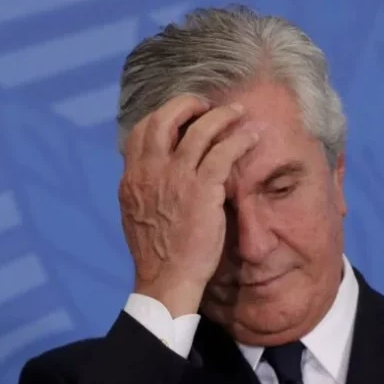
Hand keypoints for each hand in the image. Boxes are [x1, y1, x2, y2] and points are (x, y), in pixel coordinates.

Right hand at [118, 95, 258, 316]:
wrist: (166, 279)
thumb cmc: (157, 254)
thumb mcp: (135, 214)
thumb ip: (142, 188)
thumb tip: (149, 172)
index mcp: (132, 177)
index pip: (140, 131)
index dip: (162, 116)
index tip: (180, 115)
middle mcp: (151, 171)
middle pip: (165, 118)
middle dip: (187, 104)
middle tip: (206, 106)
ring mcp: (176, 178)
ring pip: (200, 129)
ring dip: (221, 115)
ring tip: (237, 112)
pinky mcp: (202, 189)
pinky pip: (224, 151)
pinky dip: (239, 138)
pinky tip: (251, 137)